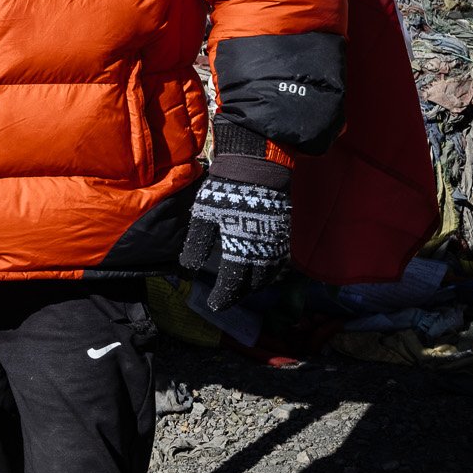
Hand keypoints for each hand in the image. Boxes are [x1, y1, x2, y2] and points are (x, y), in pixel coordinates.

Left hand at [180, 124, 292, 310]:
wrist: (257, 166)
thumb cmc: (225, 190)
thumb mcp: (204, 216)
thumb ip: (197, 244)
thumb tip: (188, 269)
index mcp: (240, 246)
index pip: (233, 281)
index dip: (224, 296)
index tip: (215, 306)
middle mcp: (262, 249)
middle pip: (254, 282)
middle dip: (240, 293)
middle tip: (227, 298)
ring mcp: (276, 242)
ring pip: (270, 274)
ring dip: (256, 285)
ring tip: (242, 288)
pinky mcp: (284, 233)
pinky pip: (280, 261)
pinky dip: (271, 272)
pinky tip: (262, 271)